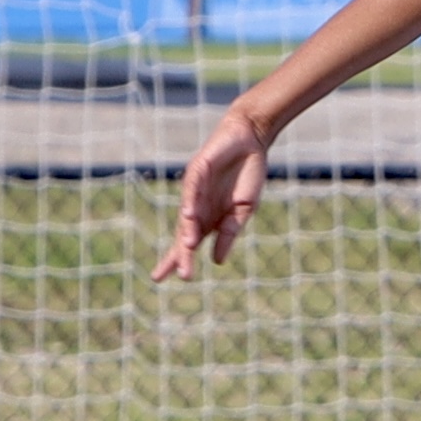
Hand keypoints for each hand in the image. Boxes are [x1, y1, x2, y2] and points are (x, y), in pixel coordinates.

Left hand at [152, 110, 270, 281]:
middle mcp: (196, 206)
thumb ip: (229, 233)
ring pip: (187, 215)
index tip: (170, 279)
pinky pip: (192, 188)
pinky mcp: (198, 170)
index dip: (178, 260)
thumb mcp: (242, 211)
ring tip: (187, 249)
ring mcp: (195, 189)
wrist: (250, 141)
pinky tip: (190, 216)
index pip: (188, 243)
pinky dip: (191, 202)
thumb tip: (217, 261)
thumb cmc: (246, 176)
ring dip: (187, 231)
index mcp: (207, 218)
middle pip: (184, 234)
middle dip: (181, 254)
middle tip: (181, 275)